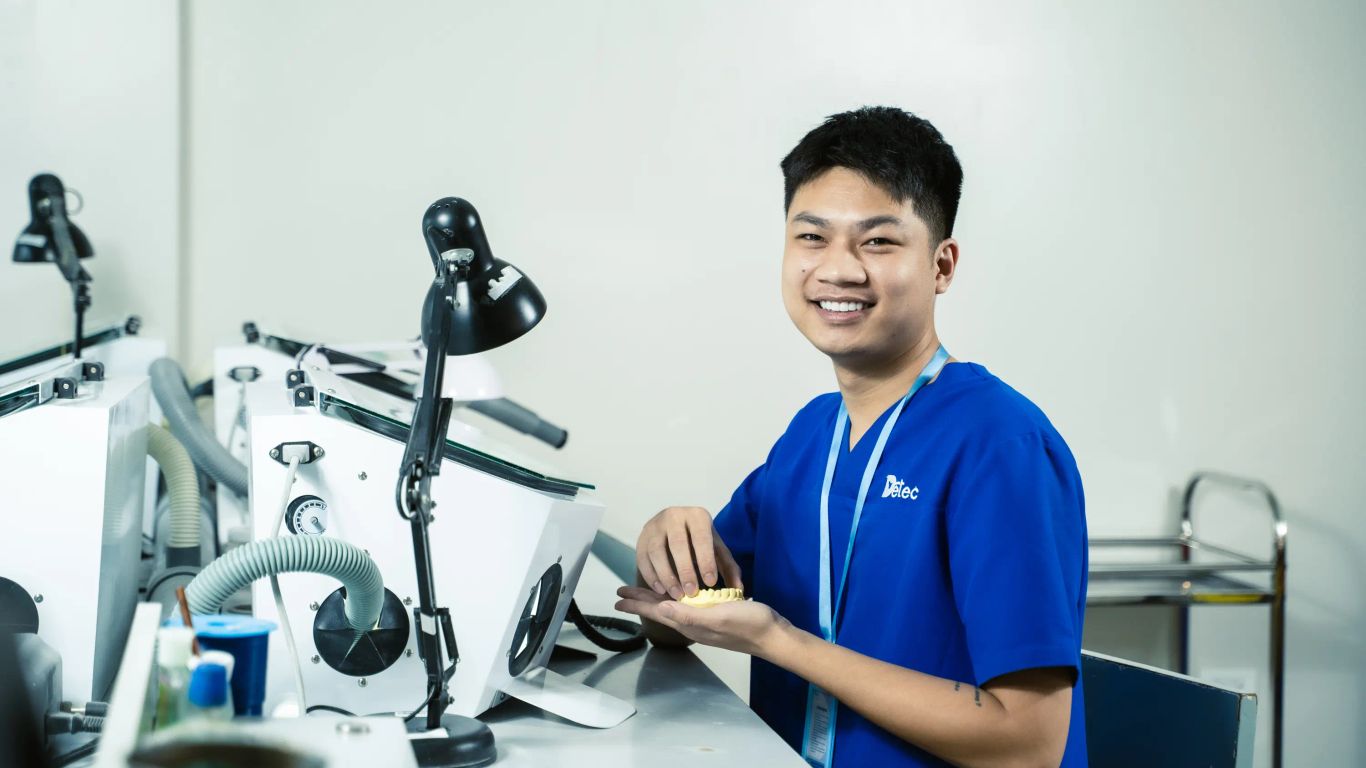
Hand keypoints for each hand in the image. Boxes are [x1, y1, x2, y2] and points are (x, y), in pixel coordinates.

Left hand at [615, 586, 789, 656]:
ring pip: (673, 606)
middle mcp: (693, 623)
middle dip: (641, 600)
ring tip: (643, 591)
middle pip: (661, 609)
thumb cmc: (748, 625)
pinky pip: (688, 604)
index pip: (657, 612)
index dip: (637, 604)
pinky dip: (677, 596)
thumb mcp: (719, 618)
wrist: (773, 635)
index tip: (618, 598)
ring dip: (656, 598)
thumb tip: (661, 609)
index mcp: (691, 623)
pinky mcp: (715, 614)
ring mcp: (704, 620)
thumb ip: (690, 615)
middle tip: (621, 592)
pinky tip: (678, 591)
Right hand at [636, 506, 743, 599]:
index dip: (705, 560)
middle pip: (677, 543)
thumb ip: (729, 569)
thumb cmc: (700, 542)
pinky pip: (643, 558)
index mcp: (697, 516)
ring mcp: (654, 525)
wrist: (674, 528)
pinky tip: (660, 590)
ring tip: (676, 595)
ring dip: (666, 575)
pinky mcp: (641, 538)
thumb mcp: (716, 550)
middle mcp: (674, 515)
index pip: (701, 537)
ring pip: (657, 551)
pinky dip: (650, 576)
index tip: (710, 582)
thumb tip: (738, 589)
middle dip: (685, 570)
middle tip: (691, 593)